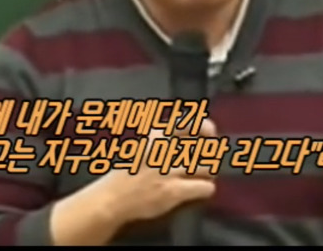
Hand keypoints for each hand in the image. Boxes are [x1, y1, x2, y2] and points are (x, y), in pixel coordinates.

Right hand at [95, 119, 218, 224]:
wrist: (112, 199)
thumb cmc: (128, 174)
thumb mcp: (144, 146)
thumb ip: (165, 139)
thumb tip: (195, 135)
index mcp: (157, 135)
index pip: (190, 122)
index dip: (206, 128)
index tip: (209, 135)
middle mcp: (164, 149)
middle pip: (203, 147)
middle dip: (207, 157)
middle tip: (204, 164)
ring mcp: (169, 171)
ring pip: (207, 167)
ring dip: (207, 174)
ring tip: (201, 178)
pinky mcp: (173, 191)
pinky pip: (204, 187)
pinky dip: (205, 190)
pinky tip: (199, 191)